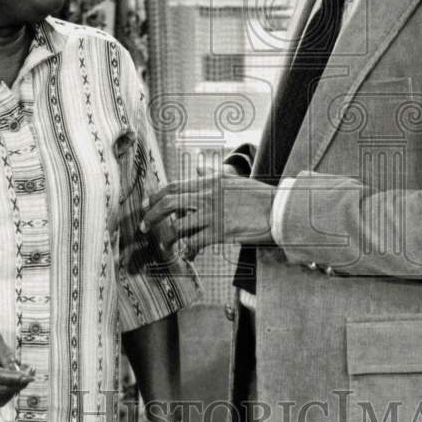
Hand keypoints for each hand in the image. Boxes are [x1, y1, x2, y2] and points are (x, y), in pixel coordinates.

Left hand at [142, 172, 275, 259]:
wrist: (277, 210)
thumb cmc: (257, 196)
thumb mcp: (232, 179)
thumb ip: (211, 174)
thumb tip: (197, 166)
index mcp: (208, 182)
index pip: (173, 187)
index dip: (154, 197)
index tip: (145, 206)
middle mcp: (207, 196)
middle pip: (168, 204)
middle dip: (151, 216)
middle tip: (144, 227)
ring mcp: (212, 214)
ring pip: (178, 226)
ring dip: (167, 238)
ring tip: (165, 246)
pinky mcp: (220, 232)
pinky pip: (194, 243)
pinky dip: (186, 251)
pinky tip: (187, 255)